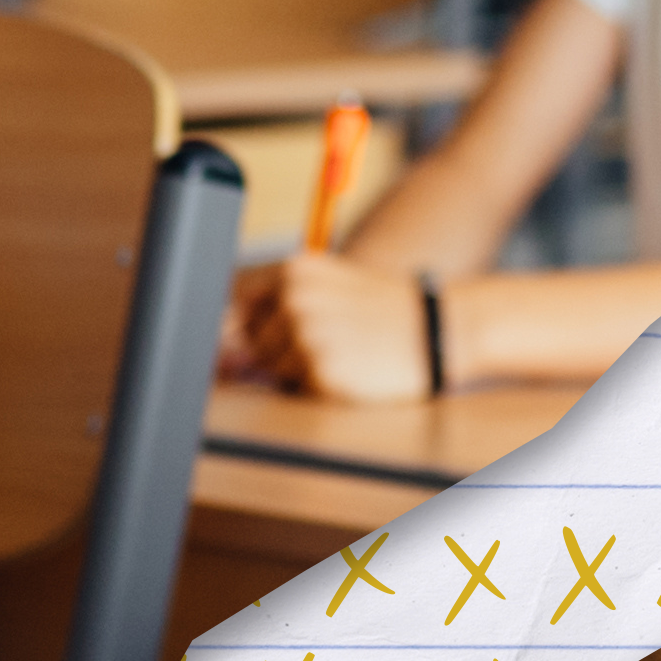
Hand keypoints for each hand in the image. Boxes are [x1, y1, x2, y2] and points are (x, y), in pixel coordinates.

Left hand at [230, 251, 432, 400]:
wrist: (438, 330)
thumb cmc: (382, 312)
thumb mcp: (329, 287)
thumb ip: (277, 305)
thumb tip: (223, 343)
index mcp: (293, 272)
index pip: (238, 308)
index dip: (253, 329)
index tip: (273, 337)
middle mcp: (294, 299)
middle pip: (251, 342)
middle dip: (278, 350)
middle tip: (328, 342)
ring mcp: (306, 336)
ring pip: (271, 369)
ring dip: (297, 370)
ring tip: (342, 353)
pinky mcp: (320, 371)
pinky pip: (296, 389)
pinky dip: (317, 386)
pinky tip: (349, 369)